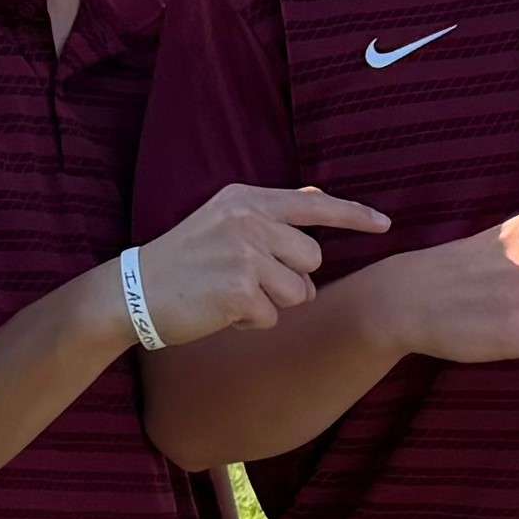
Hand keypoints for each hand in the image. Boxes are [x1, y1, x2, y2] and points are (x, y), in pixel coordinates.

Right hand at [132, 184, 389, 346]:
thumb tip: (315, 194)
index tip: (385, 224)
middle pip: (312, 258)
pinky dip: (251, 323)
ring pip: (299, 292)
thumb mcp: (223, 219)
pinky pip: (273, 317)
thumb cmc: (183, 260)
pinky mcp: (239, 290)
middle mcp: (248, 221)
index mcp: (246, 200)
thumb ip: (269, 210)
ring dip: (272, 304)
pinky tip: (221, 313)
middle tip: (248, 282)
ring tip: (232, 296)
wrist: (133, 292)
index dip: (354, 216)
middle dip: (291, 279)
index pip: (313, 205)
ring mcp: (244, 254)